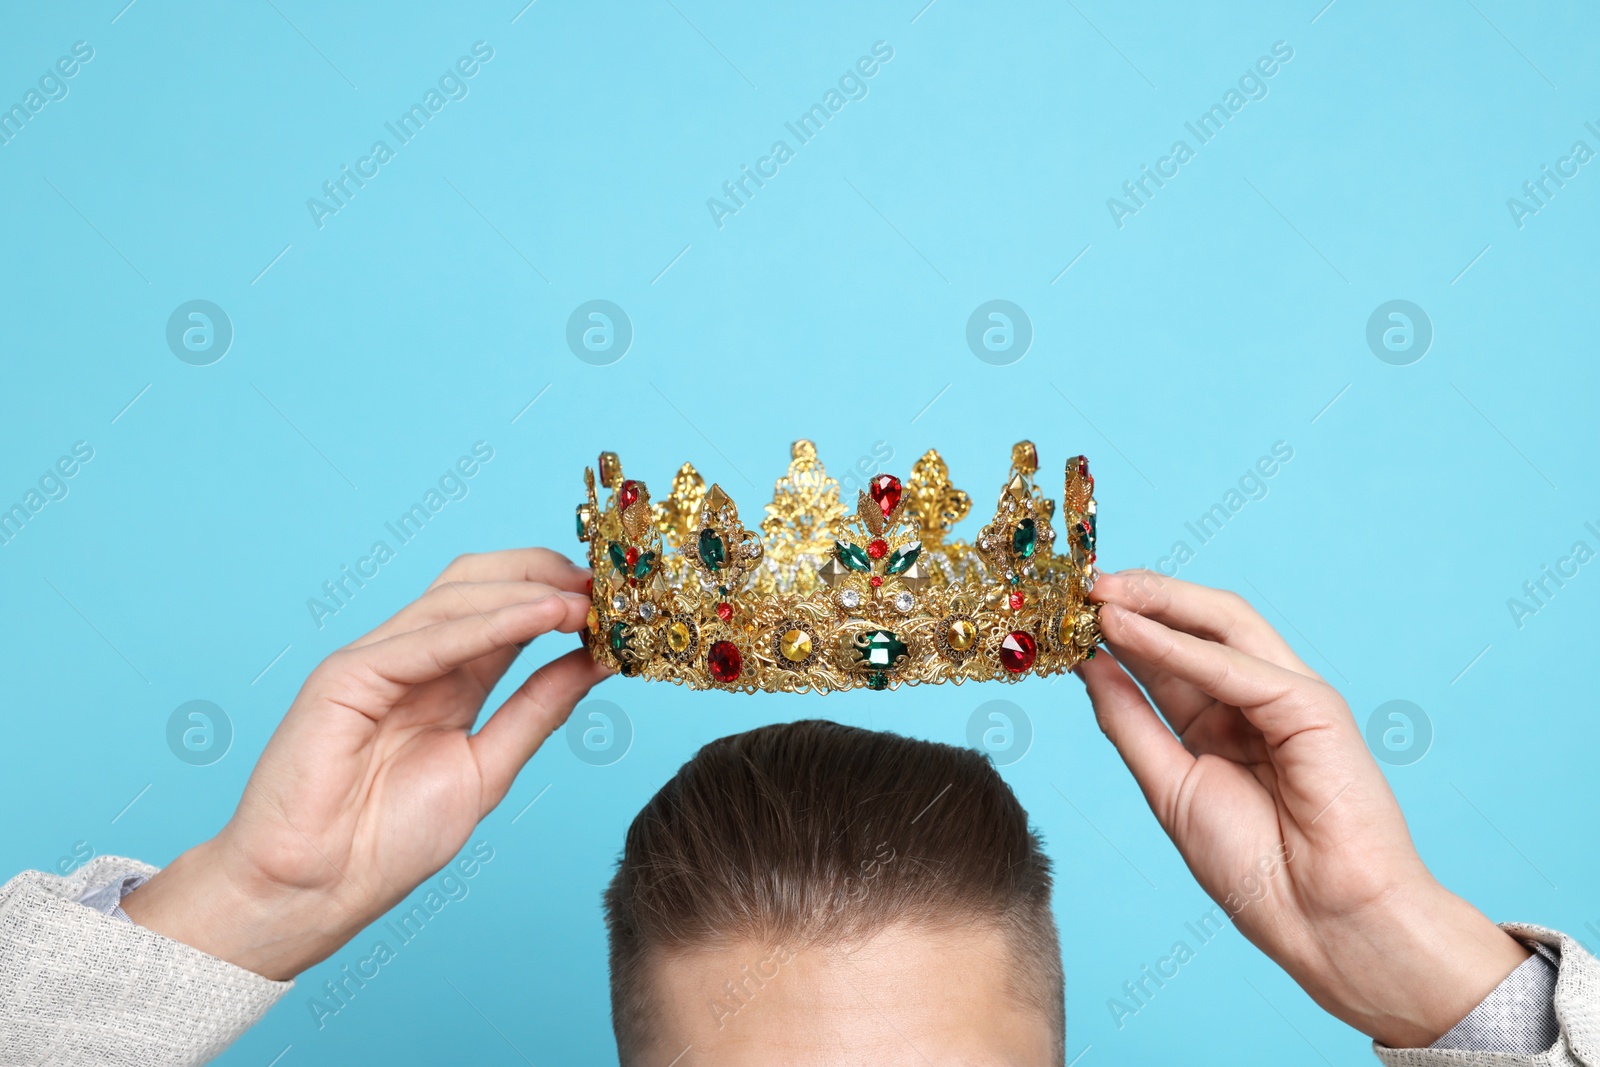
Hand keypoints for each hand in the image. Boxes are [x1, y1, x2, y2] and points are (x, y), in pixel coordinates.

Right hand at [122, 548, 607, 979]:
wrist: (314, 892)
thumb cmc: (384, 842)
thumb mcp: (488, 767)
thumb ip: (537, 711)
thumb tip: (595, 661)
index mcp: (445, 678)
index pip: (505, 610)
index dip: (558, 596)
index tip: (617, 602)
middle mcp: (412, 658)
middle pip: (480, 584)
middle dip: (546, 574)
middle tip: (608, 585)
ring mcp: (376, 660)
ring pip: (458, 598)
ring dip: (530, 593)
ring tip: (588, 600)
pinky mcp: (347, 675)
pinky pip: (429, 639)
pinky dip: (491, 623)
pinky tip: (543, 617)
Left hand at [1079, 570, 1527, 1047]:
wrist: (1323, 921)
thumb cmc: (1256, 869)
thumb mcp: (1169, 786)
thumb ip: (1131, 723)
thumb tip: (1088, 666)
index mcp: (1222, 724)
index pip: (1166, 659)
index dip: (1119, 633)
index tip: (1065, 615)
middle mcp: (1256, 701)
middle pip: (1194, 628)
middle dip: (1138, 602)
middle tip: (1080, 586)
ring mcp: (1289, 697)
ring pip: (1221, 625)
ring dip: (1157, 603)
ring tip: (1100, 592)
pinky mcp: (1312, 706)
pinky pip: (1235, 667)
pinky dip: (1179, 646)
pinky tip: (1129, 631)